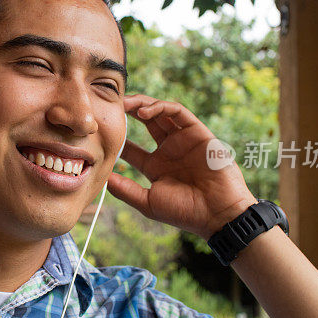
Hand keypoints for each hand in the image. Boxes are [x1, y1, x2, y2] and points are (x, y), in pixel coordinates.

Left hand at [108, 94, 256, 239]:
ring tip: (125, 104)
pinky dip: (161, 107)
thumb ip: (125, 190)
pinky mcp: (197, 132)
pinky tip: (145, 112)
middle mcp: (169, 150)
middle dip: (129, 112)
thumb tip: (102, 178)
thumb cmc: (185, 212)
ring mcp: (183, 140)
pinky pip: (178, 112)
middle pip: (146, 123)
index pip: (132, 148)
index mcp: (156, 166)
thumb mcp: (148, 202)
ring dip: (142, 104)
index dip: (117, 138)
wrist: (217, 213)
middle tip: (111, 106)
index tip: (101, 132)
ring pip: (160, 112)